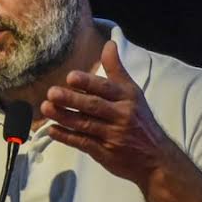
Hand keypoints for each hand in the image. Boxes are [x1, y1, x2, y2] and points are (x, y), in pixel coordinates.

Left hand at [41, 41, 167, 189]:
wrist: (156, 158)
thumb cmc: (140, 120)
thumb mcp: (133, 92)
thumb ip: (117, 69)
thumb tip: (109, 43)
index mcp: (127, 98)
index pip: (106, 88)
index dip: (88, 83)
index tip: (70, 77)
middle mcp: (121, 115)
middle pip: (93, 106)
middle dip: (71, 99)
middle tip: (51, 92)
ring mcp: (112, 136)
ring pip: (85, 124)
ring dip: (64, 116)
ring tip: (45, 108)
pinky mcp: (105, 153)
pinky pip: (83, 143)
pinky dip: (67, 137)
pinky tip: (52, 130)